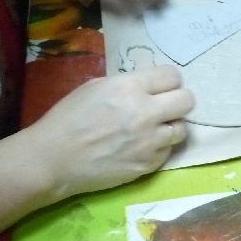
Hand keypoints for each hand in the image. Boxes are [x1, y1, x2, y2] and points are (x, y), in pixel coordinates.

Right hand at [24, 65, 193, 199]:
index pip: (172, 76)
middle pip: (187, 100)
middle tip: (164, 107)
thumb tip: (148, 86)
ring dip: (169, 127)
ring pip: (181, 129)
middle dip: (177, 101)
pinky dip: (158, 148)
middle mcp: (145, 112)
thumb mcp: (94, 87)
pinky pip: (168, 151)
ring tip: (152, 130)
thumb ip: (126, 84)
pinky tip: (140, 147)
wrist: (53, 160)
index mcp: (129, 87)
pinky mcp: (147, 165)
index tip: (160, 88)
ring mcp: (149, 142)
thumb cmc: (67, 119)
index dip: (167, 81)